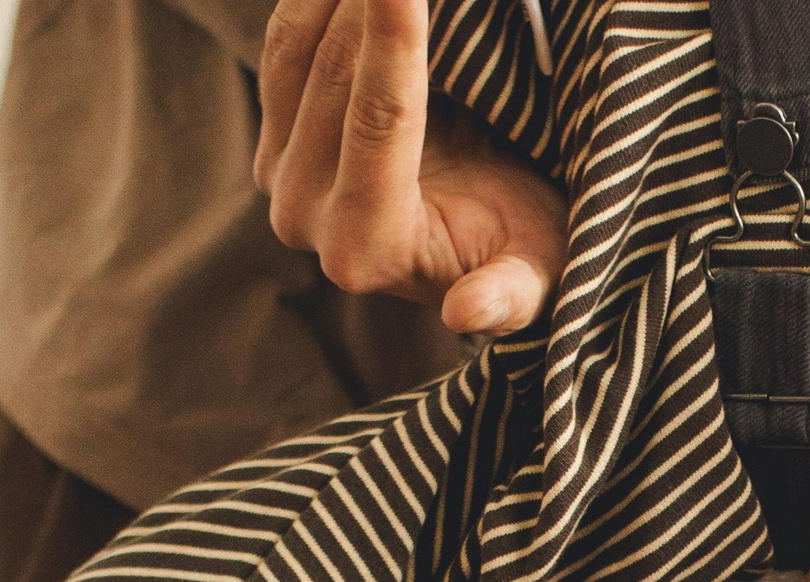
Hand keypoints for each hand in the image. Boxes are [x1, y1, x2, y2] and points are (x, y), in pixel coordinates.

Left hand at [256, 0, 565, 333]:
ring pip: (300, 51)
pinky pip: (286, 46)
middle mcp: (304, 217)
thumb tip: (466, 315)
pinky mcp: (273, 135)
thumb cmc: (522, 245)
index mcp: (366, 248)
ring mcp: (279, 174)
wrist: (483, 235)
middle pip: (336, 75)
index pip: (380, 119)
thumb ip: (507, 298)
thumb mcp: (536, 274)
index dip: (394, 39)